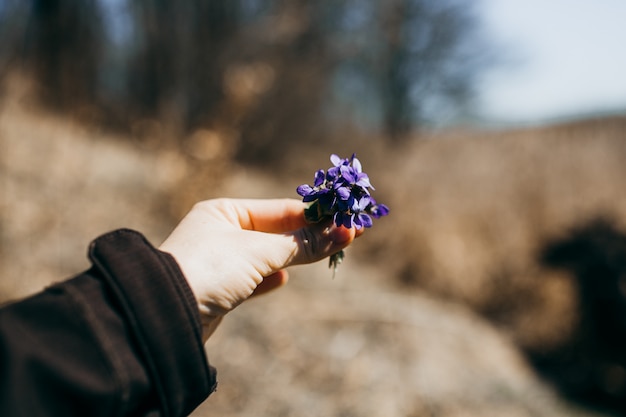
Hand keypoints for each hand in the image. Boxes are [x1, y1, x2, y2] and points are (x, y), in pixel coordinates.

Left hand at [159, 198, 360, 341]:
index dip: (316, 216)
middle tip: (351, 233)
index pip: (280, 210)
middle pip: (277, 231)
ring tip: (330, 252)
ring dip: (296, 256)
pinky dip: (270, 278)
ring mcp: (220, 261)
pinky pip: (253, 279)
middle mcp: (221, 232)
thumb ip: (301, 244)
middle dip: (312, 234)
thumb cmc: (209, 268)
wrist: (164, 316)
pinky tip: (283, 280)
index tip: (348, 218)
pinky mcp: (219, 290)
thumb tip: (343, 233)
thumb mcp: (259, 252)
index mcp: (225, 211)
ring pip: (267, 256)